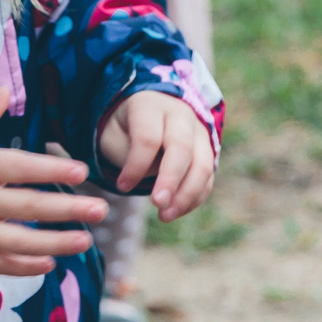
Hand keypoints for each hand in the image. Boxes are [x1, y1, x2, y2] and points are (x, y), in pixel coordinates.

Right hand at [0, 88, 107, 276]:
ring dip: (56, 243)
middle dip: (67, 210)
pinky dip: (25, 267)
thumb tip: (5, 91)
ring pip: (20, 242)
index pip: (18, 168)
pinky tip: (50, 264)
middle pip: (28, 208)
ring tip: (86, 241)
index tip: (81, 170)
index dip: (50, 169)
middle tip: (100, 210)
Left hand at [97, 92, 217, 222]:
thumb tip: (157, 178)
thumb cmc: (124, 128)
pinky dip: (195, 197)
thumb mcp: (113, 135)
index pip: (148, 137)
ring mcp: (198, 132)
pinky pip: (208, 177)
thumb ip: (129, 154)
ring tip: (166, 216)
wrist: (147, 112)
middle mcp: (179, 114)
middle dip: (171, 179)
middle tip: (157, 204)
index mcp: (150, 105)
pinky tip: (175, 211)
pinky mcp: (207, 150)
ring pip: (203, 164)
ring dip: (187, 194)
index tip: (122, 186)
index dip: (136, 165)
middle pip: (182, 147)